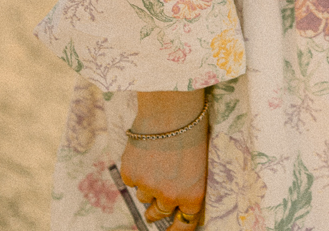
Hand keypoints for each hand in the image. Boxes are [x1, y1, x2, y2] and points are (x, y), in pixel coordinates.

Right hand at [120, 96, 206, 229]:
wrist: (172, 110)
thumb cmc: (191, 132)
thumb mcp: (197, 165)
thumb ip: (186, 187)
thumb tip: (172, 203)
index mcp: (194, 195)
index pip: (184, 225)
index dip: (176, 229)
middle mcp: (171, 197)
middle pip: (158, 215)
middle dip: (156, 210)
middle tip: (156, 195)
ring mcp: (149, 188)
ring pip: (143, 197)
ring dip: (146, 184)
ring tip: (155, 159)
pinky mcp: (131, 175)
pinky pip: (131, 181)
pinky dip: (135, 170)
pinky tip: (145, 151)